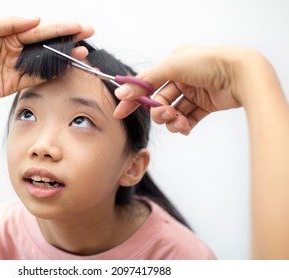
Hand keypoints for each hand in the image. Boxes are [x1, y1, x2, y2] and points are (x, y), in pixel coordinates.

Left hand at [0, 17, 93, 103]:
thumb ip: (11, 23)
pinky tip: (64, 68)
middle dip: (68, 38)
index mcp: (11, 32)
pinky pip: (38, 77)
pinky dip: (52, 74)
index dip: (60, 27)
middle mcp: (18, 48)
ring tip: (81, 53)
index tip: (78, 26)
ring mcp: (19, 65)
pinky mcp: (16, 82)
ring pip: (47, 60)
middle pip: (48, 42)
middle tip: (87, 35)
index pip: (41, 28)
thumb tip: (35, 19)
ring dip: (64, 57)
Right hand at [113, 46, 263, 134]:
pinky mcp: (205, 105)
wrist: (242, 75)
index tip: (120, 113)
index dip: (133, 99)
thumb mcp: (172, 66)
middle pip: (160, 102)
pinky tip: (186, 128)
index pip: (147, 84)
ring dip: (173, 121)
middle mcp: (182, 78)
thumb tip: (122, 92)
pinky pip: (188, 119)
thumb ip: (145, 81)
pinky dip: (185, 126)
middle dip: (160, 112)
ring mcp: (194, 93)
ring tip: (181, 123)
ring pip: (173, 112)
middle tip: (166, 115)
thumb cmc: (209, 63)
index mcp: (173, 64)